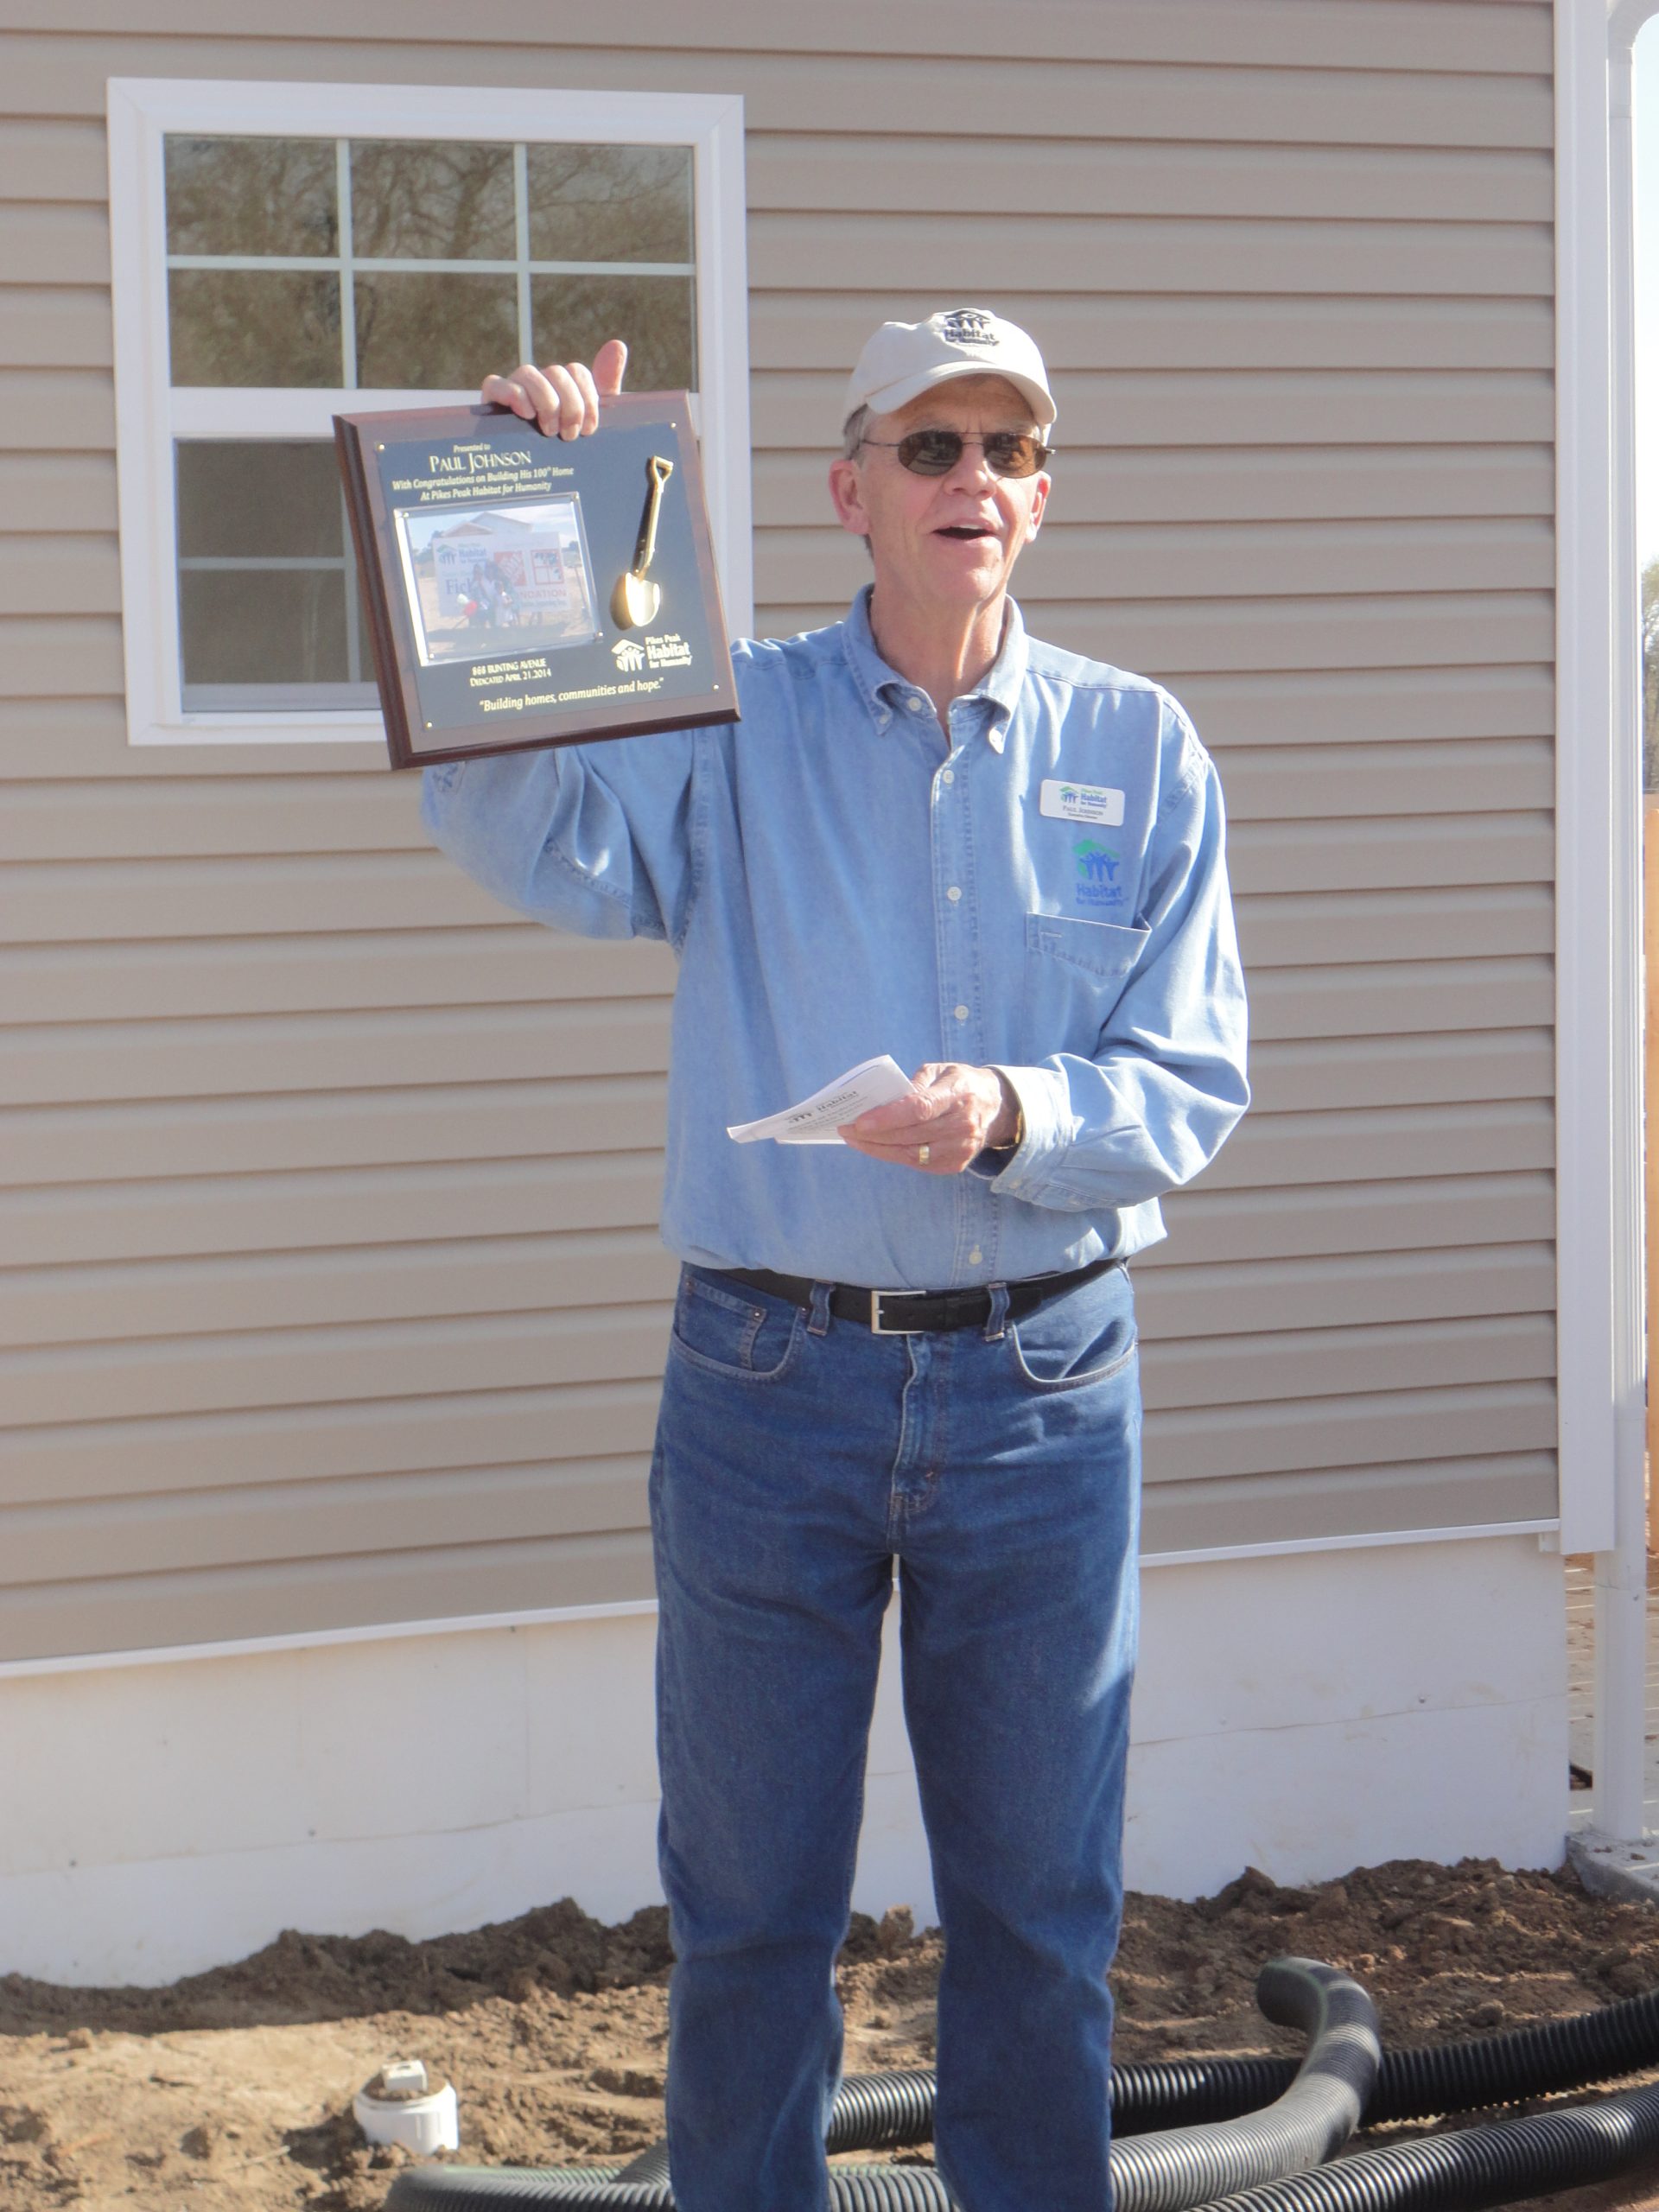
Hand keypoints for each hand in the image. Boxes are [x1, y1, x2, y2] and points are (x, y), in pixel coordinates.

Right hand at [481, 337, 627, 438]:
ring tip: (549, 431)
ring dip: (546, 402)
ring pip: (528, 373)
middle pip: (556, 372)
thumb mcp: (590, 421)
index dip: (587, 397)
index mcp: (562, 387)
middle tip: (570, 435)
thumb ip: (606, 385)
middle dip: (570, 406)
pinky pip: (495, 383)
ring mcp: (513, 389)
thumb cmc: (564, 450)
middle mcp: (538, 383)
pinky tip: (526, 415)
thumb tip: (618, 344)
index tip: (590, 429)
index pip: (576, 371)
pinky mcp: (491, 401)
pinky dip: (514, 396)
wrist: (532, 483)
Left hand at [841, 1063, 1018, 1174]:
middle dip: (873, 1135)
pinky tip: (875, 1147)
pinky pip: (917, 1163)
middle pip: (910, 1135)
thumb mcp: (941, 1070)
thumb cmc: (960, 1084)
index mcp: (958, 1094)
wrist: (996, 1107)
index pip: (920, 1109)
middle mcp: (962, 1125)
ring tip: (854, 1139)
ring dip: (878, 1149)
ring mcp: (960, 1148)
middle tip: (846, 1129)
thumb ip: (915, 1083)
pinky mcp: (955, 1165)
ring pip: (911, 1154)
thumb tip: (883, 1101)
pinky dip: (894, 1155)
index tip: (860, 1121)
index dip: (887, 1117)